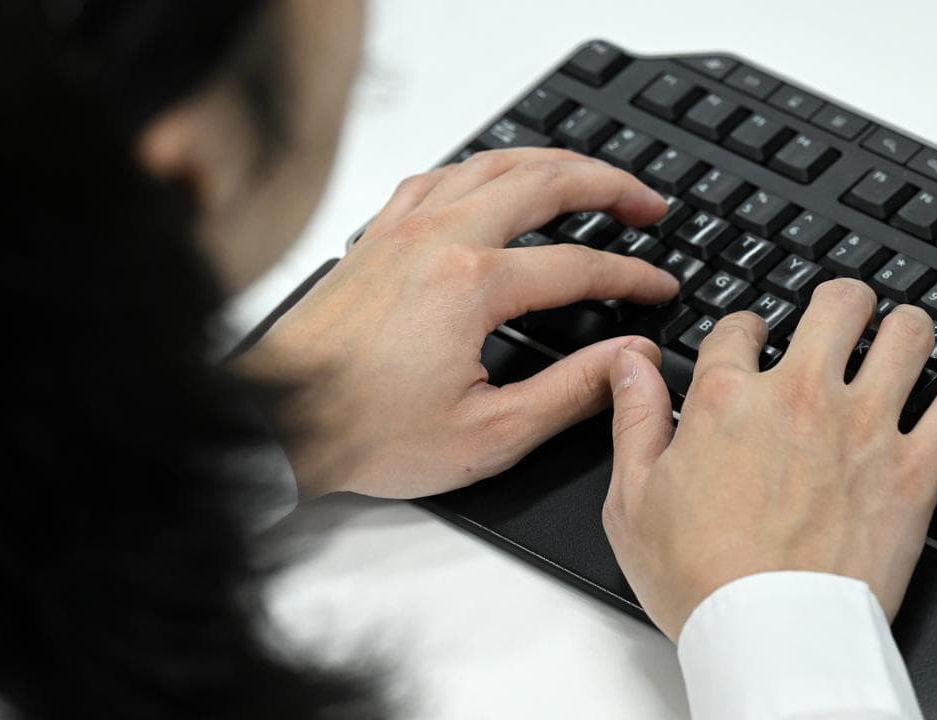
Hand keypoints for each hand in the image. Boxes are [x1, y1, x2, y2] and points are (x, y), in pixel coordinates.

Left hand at [235, 148, 677, 499]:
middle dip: (609, 185)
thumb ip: (569, 392)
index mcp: (471, 285)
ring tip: (589, 175)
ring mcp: (402, 230)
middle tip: (647, 202)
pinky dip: (482, 167)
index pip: (577, 265)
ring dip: (551, 162)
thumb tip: (626, 359)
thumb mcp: (488, 434)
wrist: (278, 420)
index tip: (658, 287)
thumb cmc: (365, 431)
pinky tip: (494, 179)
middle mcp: (438, 239)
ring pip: (491, 163)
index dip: (630, 275)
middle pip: (544, 183)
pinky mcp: (375, 236)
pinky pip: (438, 175)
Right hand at [602, 279, 936, 639]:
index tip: (751, 340)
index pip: (739, 328)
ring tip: (898, 337)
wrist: (770, 637)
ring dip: (902, 328)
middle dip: (840, 303)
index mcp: (728, 400)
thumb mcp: (632, 499)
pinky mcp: (915, 469)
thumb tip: (628, 363)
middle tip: (840, 315)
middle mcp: (801, 398)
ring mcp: (865, 427)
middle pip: (838, 306)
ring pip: (907, 335)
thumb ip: (633, 418)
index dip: (744, 328)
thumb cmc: (699, 578)